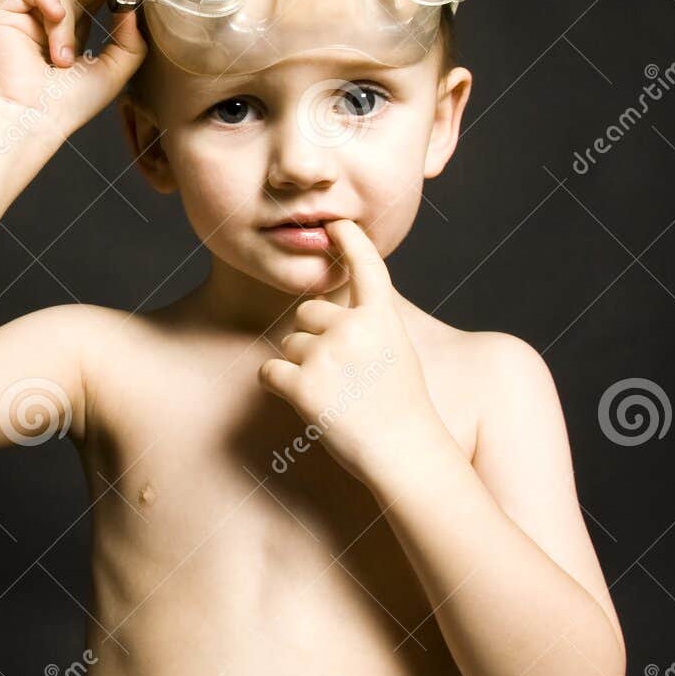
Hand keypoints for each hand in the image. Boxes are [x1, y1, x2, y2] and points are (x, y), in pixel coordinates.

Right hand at [0, 0, 145, 140]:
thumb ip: (130, 42)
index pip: (93, 1)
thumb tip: (131, 10)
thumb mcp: (113, 72)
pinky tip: (53, 17)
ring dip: (65, 25)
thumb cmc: (68, 105)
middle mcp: (50, 25)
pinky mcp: (7, 14)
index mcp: (73, 37)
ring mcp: (28, 19)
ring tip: (61, 59)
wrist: (34, 117)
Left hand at [257, 219, 444, 482]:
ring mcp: (326, 355)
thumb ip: (369, 324)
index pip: (365, 266)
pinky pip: (269, 372)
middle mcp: (353, 327)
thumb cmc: (401, 407)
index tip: (337, 222)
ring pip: (289, 344)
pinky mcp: (302, 385)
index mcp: (382, 316)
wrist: (405, 453)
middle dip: (314, 338)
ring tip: (334, 396)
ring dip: (301, 367)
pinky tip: (305, 403)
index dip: (350, 240)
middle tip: (342, 377)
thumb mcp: (396, 351)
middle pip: (307, 313)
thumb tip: (328, 308)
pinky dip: (278, 386)